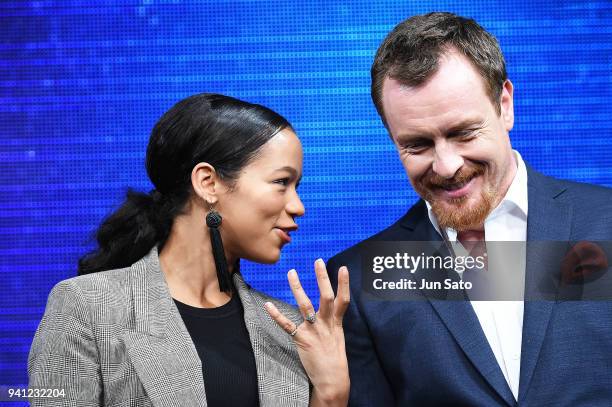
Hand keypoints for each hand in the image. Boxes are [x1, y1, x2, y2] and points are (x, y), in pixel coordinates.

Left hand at [265, 259, 349, 405]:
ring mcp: (314, 332)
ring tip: (292, 273)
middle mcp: (326, 325)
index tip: (343, 268)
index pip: (343, 300)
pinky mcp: (302, 340)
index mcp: (337, 324)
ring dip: (298, 288)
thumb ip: (333, 322)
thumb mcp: (338, 337)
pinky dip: (277, 315)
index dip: (343, 284)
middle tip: (318, 261)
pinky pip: (287, 326)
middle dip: (322, 278)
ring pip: (305, 306)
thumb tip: (331, 310)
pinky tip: (268, 305)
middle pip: (326, 297)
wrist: (332, 380)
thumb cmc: (334, 359)